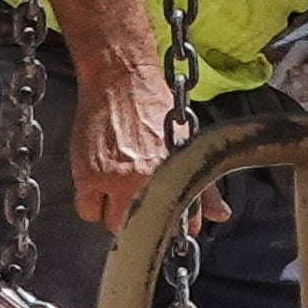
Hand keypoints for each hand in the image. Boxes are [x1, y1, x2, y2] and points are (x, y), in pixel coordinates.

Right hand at [64, 47, 223, 234]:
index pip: (180, 223)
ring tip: (116, 182)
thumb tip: (221, 215)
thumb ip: (205, 185)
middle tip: (135, 194)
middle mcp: (146, 181)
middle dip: (140, 216)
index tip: (168, 218)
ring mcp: (115, 180)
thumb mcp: (187, 144)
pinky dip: (90, 200)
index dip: (174, 223)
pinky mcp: (88, 175)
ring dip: (113, 210)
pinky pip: (86, 209)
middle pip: (142, 228)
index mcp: (174, 175)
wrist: (121, 80)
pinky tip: (97, 178)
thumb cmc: (155, 107)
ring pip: (111, 224)